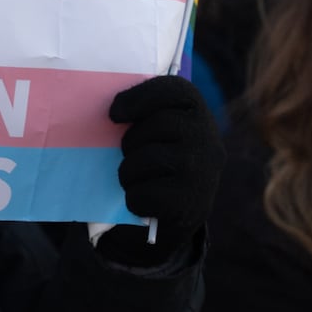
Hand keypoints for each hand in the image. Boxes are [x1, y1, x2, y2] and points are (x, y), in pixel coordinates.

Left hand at [99, 76, 222, 265]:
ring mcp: (203, 174)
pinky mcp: (190, 204)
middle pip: (159, 124)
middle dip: (132, 140)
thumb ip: (142, 116)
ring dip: (129, 171)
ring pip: (149, 159)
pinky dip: (134, 199)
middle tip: (127, 154)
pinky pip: (145, 194)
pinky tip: (141, 201)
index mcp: (198, 116)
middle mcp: (209, 141)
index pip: (175, 89)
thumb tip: (103, 109)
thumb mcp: (154, 135)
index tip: (114, 113)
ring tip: (133, 178)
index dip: (141, 96)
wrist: (172, 221)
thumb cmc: (154, 167)